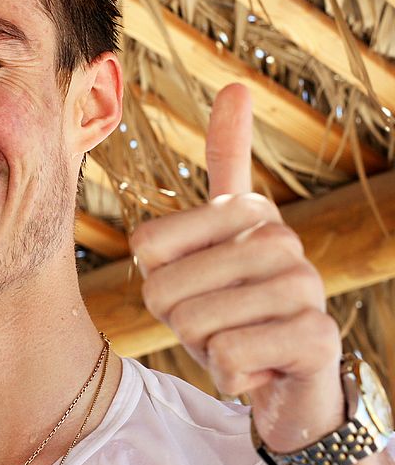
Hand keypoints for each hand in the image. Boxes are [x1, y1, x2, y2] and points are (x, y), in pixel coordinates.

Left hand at [130, 83, 343, 453]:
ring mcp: (304, 286)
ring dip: (205, 347)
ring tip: (239, 339)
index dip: (156, 281)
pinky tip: (258, 367)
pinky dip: (229, 374)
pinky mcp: (316, 337)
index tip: (195, 286)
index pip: (148, 247)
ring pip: (194, 323)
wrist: (284, 378)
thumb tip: (238, 85)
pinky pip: (228, 357)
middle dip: (179, 321)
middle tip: (218, 322)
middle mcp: (278, 239)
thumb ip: (226, 165)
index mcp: (245, 212)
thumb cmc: (234, 308)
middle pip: (163, 289)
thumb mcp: (210, 239)